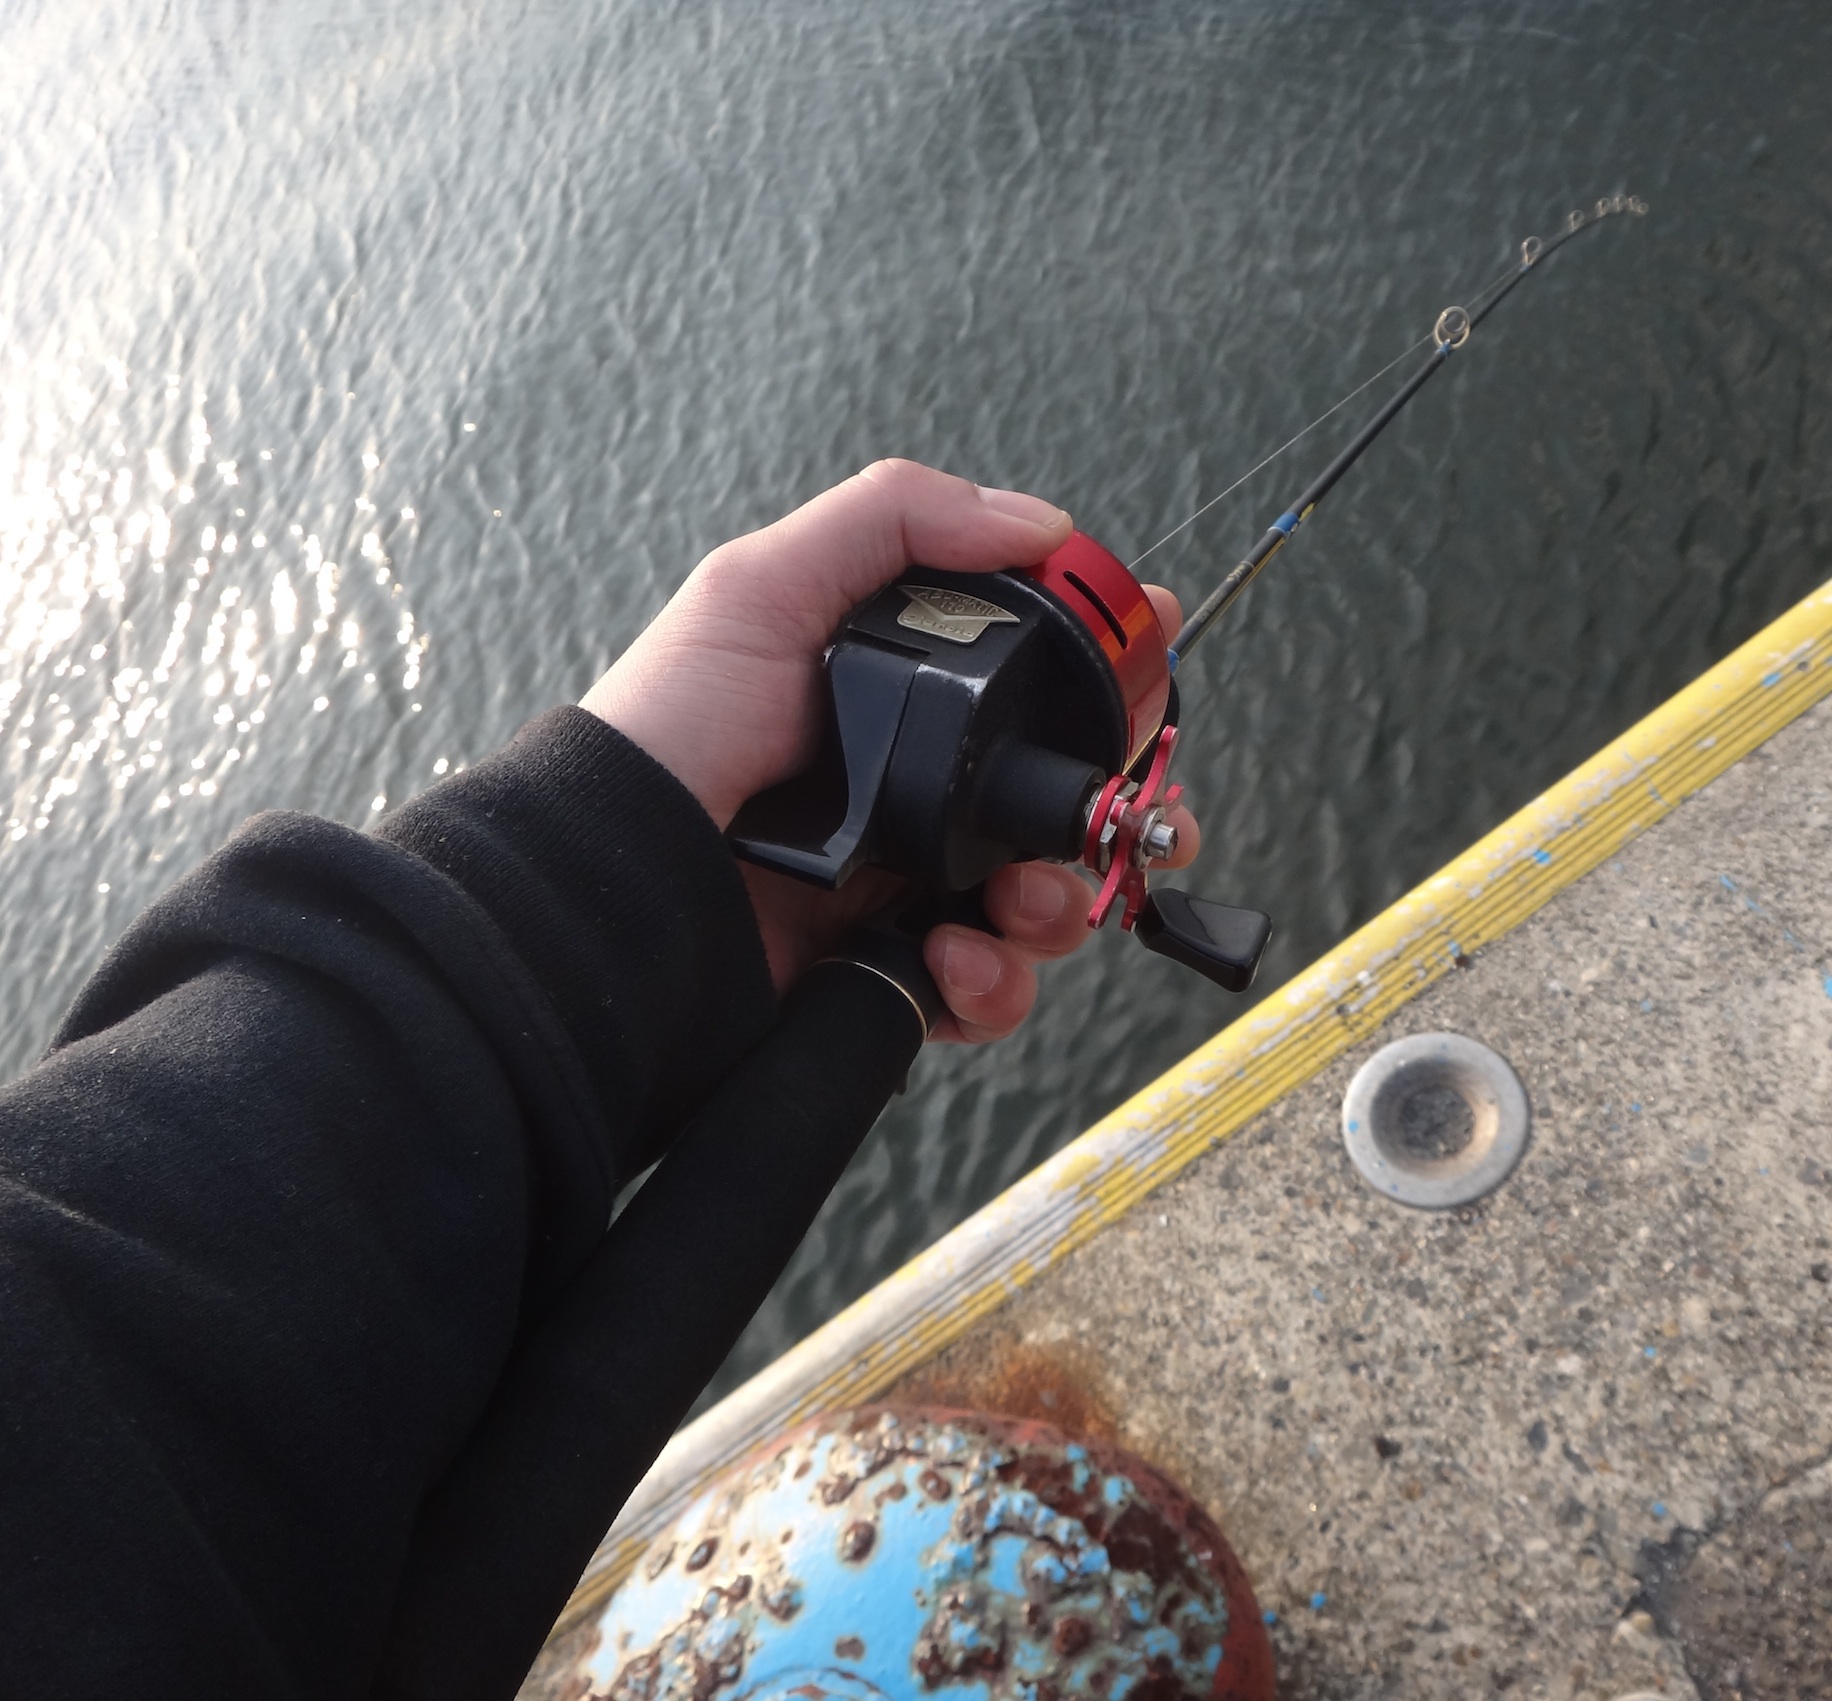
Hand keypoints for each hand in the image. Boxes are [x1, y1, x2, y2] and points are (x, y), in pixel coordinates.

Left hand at [582, 459, 1198, 1042]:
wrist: (602, 894)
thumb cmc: (666, 736)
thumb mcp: (759, 589)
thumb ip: (892, 521)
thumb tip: (1041, 524)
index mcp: (898, 707)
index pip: (1033, 690)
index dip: (1104, 680)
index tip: (1151, 667)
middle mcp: (913, 798)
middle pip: (1063, 805)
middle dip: (1115, 815)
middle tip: (1137, 818)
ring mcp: (904, 893)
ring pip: (1043, 904)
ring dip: (1059, 906)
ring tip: (1017, 902)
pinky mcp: (886, 979)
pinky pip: (985, 992)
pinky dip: (991, 983)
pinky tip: (950, 958)